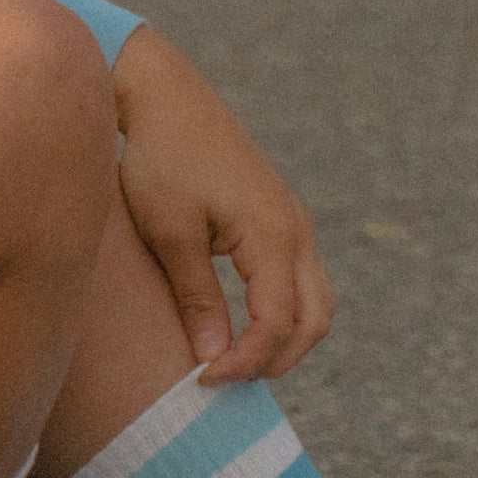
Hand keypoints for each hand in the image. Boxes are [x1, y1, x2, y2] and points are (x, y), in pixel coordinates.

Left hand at [111, 26, 335, 384]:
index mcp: (272, 234)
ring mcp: (295, 224)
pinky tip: (242, 327)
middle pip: (315, 320)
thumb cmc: (160, 160)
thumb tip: (212, 357)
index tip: (203, 379)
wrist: (167, 98)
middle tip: (225, 378)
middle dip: (276, 359)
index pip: (278, 322)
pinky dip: (283, 315)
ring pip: (316, 303)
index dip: (246, 361)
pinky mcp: (282, 220)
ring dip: (286, 340)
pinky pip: (302, 282)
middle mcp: (296, 231)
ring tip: (236, 359)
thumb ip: (197, 298)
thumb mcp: (170, 234)